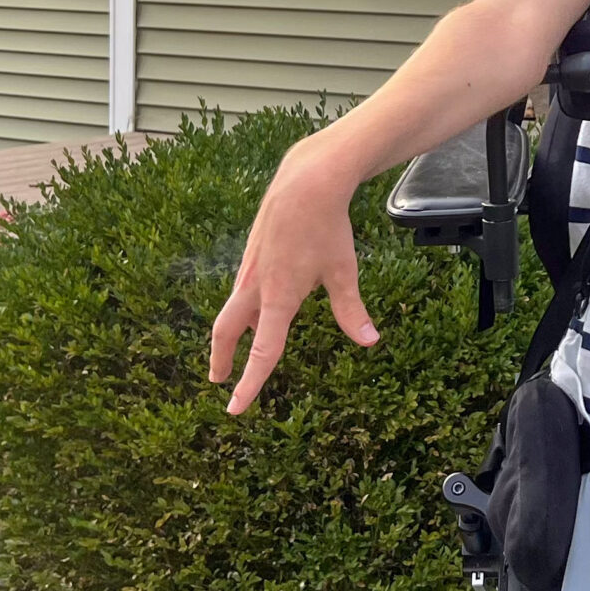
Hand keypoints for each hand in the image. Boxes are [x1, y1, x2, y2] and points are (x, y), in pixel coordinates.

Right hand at [206, 145, 377, 413]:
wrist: (306, 181)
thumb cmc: (327, 227)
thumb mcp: (344, 271)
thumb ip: (352, 311)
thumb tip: (370, 342)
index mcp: (278, 299)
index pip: (263, 352)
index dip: (250, 384)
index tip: (235, 409)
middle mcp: (256, 286)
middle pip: (226, 330)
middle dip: (221, 357)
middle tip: (219, 379)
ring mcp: (250, 267)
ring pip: (233, 307)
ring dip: (230, 331)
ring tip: (236, 345)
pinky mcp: (252, 252)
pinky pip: (242, 287)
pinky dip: (242, 306)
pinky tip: (257, 305)